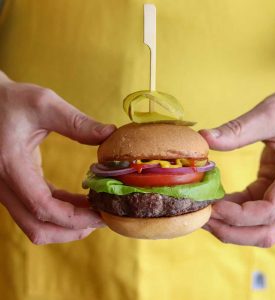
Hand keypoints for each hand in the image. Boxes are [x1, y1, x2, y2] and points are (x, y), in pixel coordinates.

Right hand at [0, 71, 115, 243]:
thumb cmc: (11, 100)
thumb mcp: (44, 104)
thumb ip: (77, 122)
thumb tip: (110, 134)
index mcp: (10, 166)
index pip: (43, 207)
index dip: (75, 218)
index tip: (102, 215)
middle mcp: (3, 184)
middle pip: (38, 226)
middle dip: (73, 228)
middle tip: (102, 218)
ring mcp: (6, 189)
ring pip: (35, 224)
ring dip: (67, 224)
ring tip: (95, 211)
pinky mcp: (14, 186)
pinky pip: (36, 209)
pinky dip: (59, 211)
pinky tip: (80, 202)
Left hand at [200, 88, 274, 246]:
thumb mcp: (273, 114)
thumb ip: (238, 129)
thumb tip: (203, 138)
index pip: (270, 212)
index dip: (238, 215)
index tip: (211, 205)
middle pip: (263, 232)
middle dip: (230, 229)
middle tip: (200, 217)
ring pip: (256, 226)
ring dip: (227, 224)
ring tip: (201, 210)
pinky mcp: (270, 191)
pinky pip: (250, 210)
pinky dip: (230, 211)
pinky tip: (212, 201)